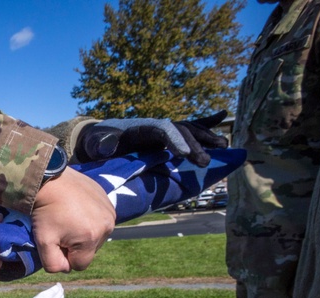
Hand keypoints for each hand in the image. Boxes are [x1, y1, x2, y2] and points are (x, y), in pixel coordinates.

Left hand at [30, 168, 114, 272]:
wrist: (50, 179)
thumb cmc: (45, 212)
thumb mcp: (43, 242)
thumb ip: (53, 264)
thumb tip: (66, 269)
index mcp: (91, 239)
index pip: (80, 265)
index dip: (65, 257)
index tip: (56, 241)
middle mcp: (107, 227)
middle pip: (90, 251)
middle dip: (76, 245)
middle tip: (61, 228)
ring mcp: (110, 213)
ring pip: (96, 236)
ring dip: (84, 232)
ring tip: (69, 218)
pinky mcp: (109, 202)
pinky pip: (100, 220)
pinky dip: (89, 218)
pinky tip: (76, 209)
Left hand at [76, 111, 228, 166]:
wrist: (98, 137)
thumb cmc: (97, 142)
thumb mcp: (96, 143)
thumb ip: (101, 144)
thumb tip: (106, 145)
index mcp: (140, 127)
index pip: (162, 130)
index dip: (175, 140)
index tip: (186, 154)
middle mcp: (155, 125)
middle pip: (180, 130)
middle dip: (195, 144)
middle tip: (204, 162)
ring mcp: (162, 129)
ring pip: (189, 129)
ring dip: (206, 136)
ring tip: (223, 146)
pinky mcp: (166, 136)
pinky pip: (189, 127)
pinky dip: (206, 122)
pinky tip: (223, 114)